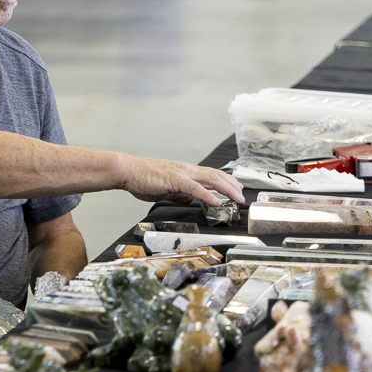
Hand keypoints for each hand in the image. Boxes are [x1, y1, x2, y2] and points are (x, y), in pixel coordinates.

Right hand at [121, 155, 245, 205]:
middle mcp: (188, 169)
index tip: (237, 189)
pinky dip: (208, 195)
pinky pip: (196, 188)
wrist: (128, 171)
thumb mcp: (165, 189)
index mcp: (186, 171)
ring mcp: (182, 173)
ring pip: (211, 179)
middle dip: (233, 186)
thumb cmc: (143, 179)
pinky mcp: (175, 180)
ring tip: (237, 199)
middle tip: (242, 197)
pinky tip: (217, 202)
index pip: (212, 174)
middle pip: (217, 175)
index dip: (227, 182)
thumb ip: (179, 193)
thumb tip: (190, 199)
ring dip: (227, 189)